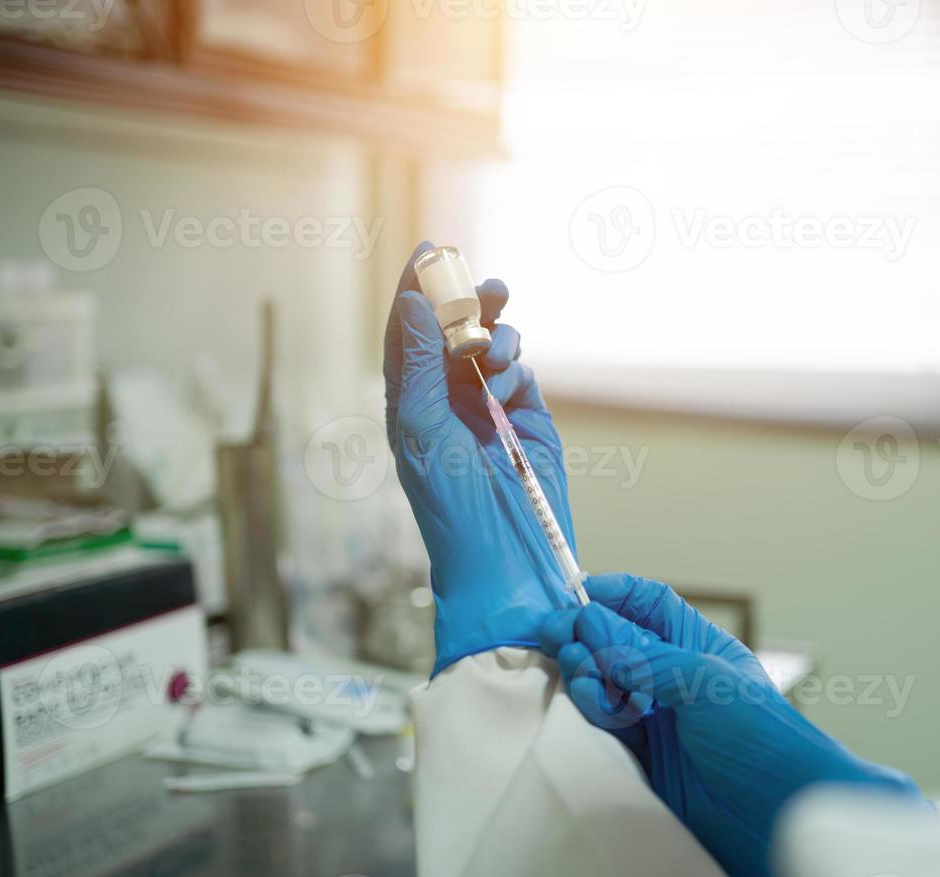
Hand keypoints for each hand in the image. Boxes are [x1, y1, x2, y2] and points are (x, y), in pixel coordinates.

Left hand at [385, 243, 577, 672]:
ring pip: (496, 348)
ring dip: (500, 336)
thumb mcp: (423, 428)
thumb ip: (419, 362)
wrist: (505, 562)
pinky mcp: (531, 425)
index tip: (433, 250)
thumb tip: (417, 300)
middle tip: (490, 285)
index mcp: (408, 402)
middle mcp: (447, 402)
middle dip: (472, 304)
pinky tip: (513, 390)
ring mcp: (492, 412)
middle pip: (457, 331)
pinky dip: (519, 373)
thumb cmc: (451, 507)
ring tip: (501, 348)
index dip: (418, 289)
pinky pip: (523, 377)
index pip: (409, 332)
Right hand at [539, 574, 923, 876]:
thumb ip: (643, 655)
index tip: (576, 591)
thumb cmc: (759, 737)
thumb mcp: (702, 682)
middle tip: (556, 635)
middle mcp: (673, 680)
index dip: (614, 594)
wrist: (779, 820)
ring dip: (585, 674)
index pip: (650, 606)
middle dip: (585, 634)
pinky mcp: (642, 762)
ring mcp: (657, 722)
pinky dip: (589, 713)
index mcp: (698, 648)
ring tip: (583, 680)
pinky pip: (602, 729)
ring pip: (602, 685)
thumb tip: (588, 623)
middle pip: (616, 644)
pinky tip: (585, 705)